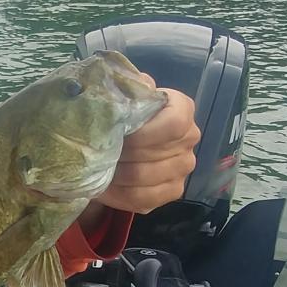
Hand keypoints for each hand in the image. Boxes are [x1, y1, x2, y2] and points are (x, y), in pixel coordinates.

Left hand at [94, 73, 198, 214]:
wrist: (122, 139)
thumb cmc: (122, 114)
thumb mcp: (122, 93)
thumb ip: (126, 87)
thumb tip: (124, 88)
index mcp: (182, 109)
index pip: (174, 124)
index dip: (144, 133)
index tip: (119, 134)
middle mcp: (190, 138)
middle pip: (154, 154)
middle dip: (120, 154)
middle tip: (97, 153)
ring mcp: (183, 167)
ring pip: (144, 178)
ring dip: (115, 174)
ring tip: (97, 167)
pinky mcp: (172, 191)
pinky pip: (143, 198)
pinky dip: (117, 194)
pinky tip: (103, 185)